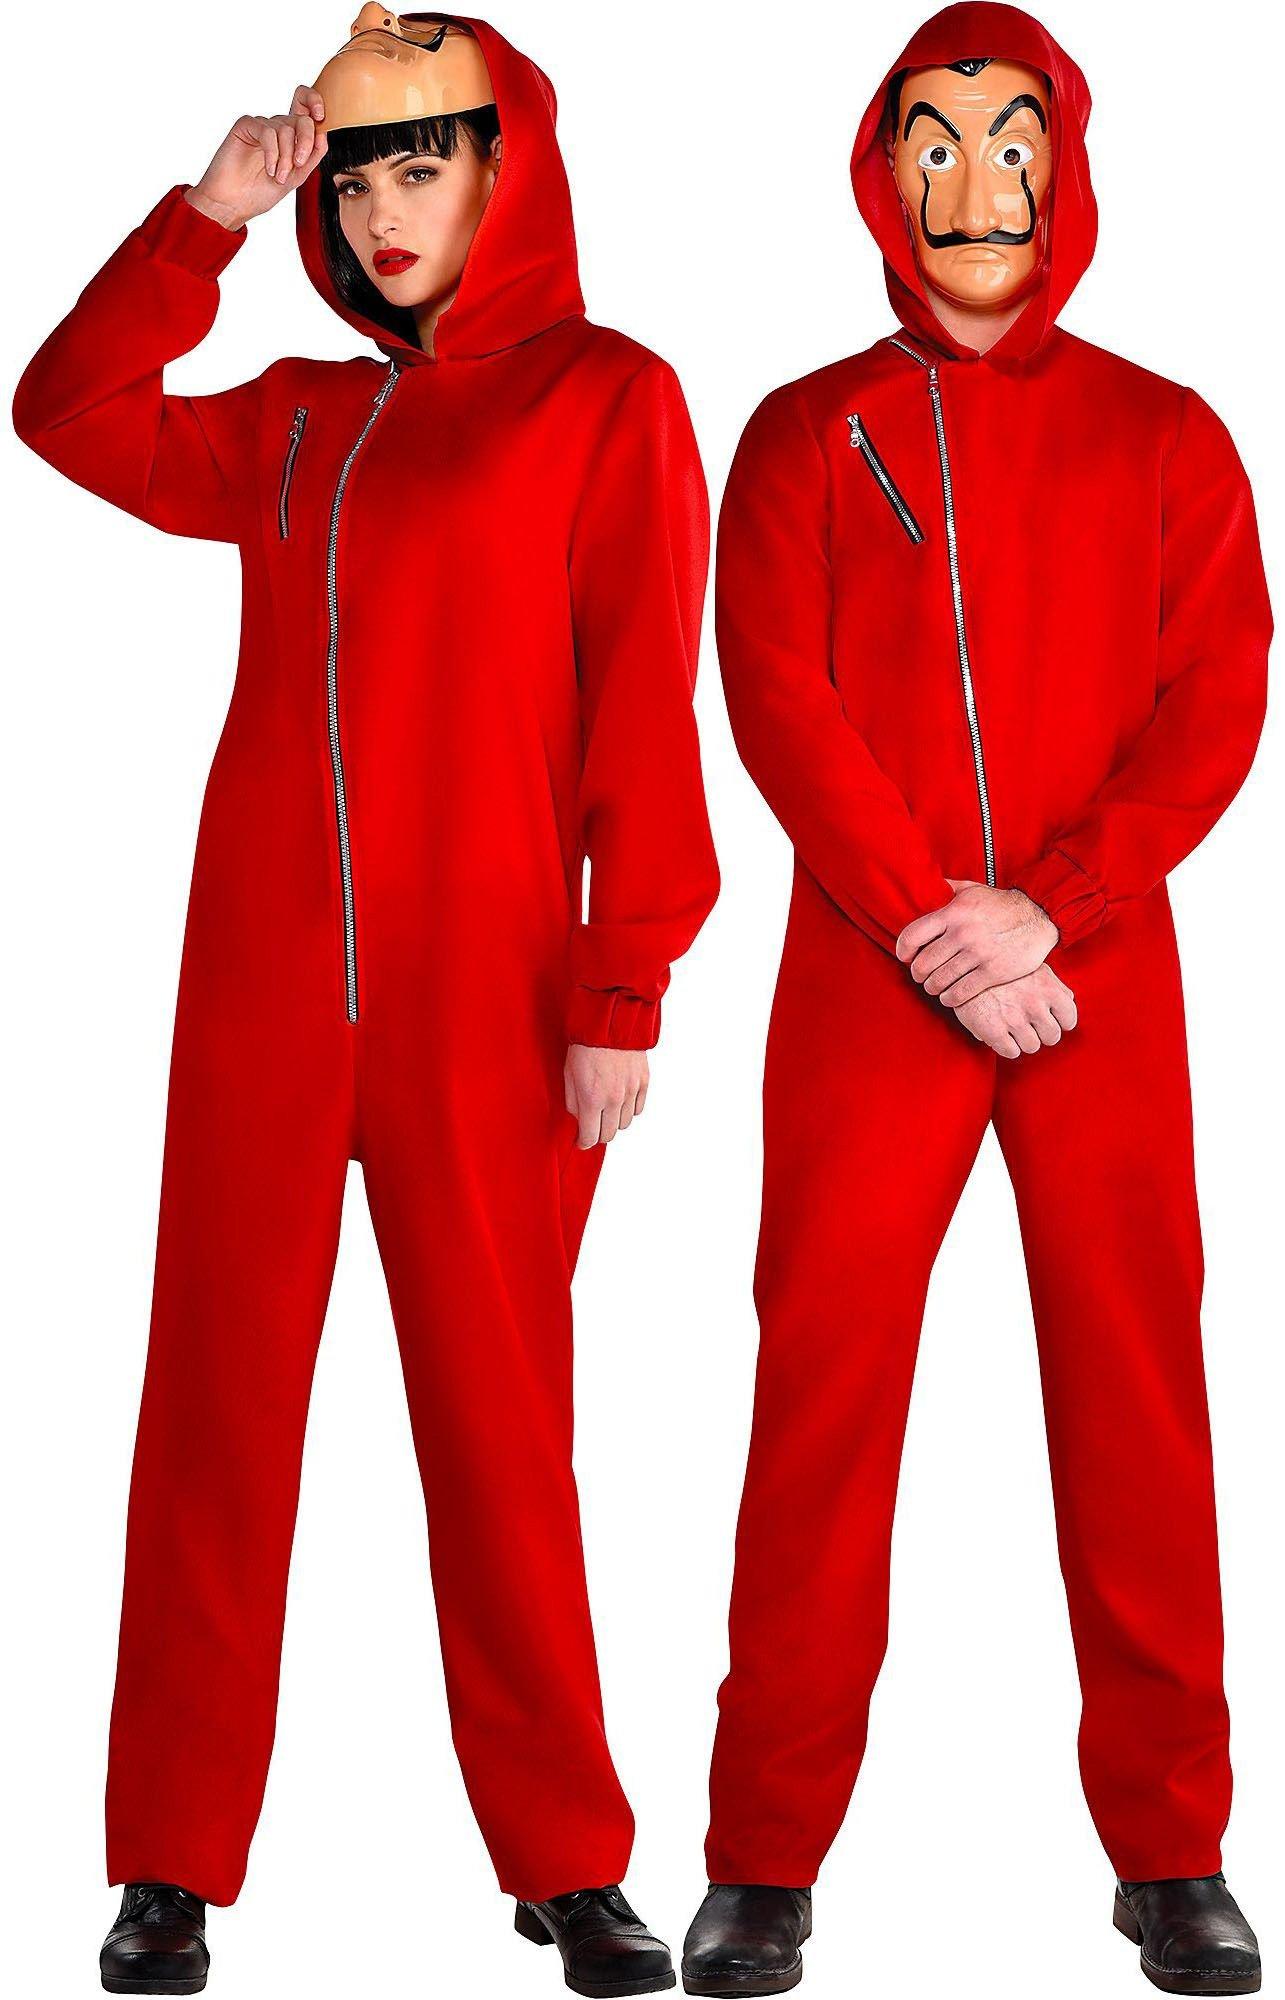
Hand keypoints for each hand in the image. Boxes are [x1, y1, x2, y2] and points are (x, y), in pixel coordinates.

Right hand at [185, 85, 328, 231]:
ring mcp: (261, 126)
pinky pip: (267, 132)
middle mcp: (276, 129)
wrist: (233, 204)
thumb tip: (324, 135)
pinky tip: (269, 169)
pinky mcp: (245, 127)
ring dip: (286, 156)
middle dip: (306, 141)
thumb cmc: (260, 193)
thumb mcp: (297, 177)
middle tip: (299, 163)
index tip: (320, 116)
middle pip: (301, 119)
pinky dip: (272, 152)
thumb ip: (312, 156)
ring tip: (279, 176)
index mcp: (291, 138)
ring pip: (286, 129)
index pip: (305, 107)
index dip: (315, 102)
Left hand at [564, 1044, 649, 1149]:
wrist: (609, 1022)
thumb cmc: (584, 1045)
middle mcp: (614, 1099)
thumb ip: (573, 1103)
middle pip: (609, 1135)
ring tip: (605, 1110)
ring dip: (614, 1121)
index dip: (584, 1142)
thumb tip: (580, 1120)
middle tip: (592, 1126)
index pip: (590, 1137)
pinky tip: (619, 1101)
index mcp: (592, 1099)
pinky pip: (638, 1109)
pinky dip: (628, 1110)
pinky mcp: (644, 1082)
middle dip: (598, 1134)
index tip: (581, 1141)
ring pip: (625, 1124)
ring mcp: (631, 1091)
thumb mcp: (569, 1075)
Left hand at [896, 878, 1057, 1005]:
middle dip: (918, 973)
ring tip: (934, 987)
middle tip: (920, 976)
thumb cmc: (1001, 904)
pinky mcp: (993, 972)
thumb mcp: (972, 890)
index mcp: (953, 912)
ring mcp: (978, 954)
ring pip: (940, 980)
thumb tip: (925, 884)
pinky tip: (949, 997)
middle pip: (924, 963)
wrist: (1039, 916)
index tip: (905, 956)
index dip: (903, 950)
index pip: (913, 935)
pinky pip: (962, 992)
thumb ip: (947, 890)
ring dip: (932, 987)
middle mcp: (963, 933)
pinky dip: (950, 998)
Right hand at [952, 963, 1077, 1058]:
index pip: (1069, 1019)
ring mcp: (1015, 1019)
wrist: (961, 966)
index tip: (1049, 1020)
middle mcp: (1035, 1005)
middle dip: (1041, 1033)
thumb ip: (1053, 983)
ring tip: (1012, 1029)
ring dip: (1023, 1041)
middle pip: (1052, 1036)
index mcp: (1048, 988)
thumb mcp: (1030, 966)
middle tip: (1028, 1026)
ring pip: (1032, 1046)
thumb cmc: (999, 965)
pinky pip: (1011, 1052)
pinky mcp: (994, 1031)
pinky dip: (1006, 1047)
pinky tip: (1000, 1034)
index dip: (1060, 1022)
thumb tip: (1068, 999)